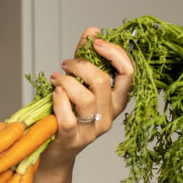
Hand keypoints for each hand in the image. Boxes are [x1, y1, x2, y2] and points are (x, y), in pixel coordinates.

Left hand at [41, 26, 133, 171]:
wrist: (54, 151)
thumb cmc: (68, 114)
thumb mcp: (79, 84)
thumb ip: (86, 59)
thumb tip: (93, 31)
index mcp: (116, 102)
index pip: (128, 73)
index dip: (114, 53)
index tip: (96, 42)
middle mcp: (109, 117)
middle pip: (103, 81)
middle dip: (81, 64)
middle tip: (65, 64)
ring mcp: (92, 131)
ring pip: (86, 97)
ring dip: (67, 80)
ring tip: (56, 78)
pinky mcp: (73, 140)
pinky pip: (69, 117)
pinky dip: (59, 99)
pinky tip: (54, 92)